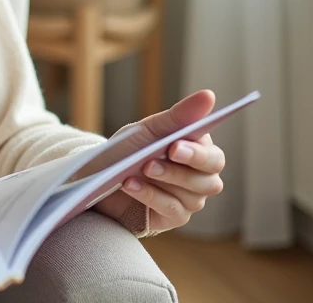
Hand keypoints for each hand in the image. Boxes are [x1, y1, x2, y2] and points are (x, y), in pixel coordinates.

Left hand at [94, 90, 226, 232]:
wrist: (99, 177)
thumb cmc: (129, 149)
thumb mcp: (148, 130)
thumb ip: (178, 116)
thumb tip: (209, 95)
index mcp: (198, 153)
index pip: (213, 156)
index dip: (197, 152)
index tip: (174, 145)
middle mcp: (200, 178)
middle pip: (209, 180)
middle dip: (180, 170)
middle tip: (152, 160)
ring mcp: (189, 200)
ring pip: (192, 195)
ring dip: (163, 180)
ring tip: (138, 169)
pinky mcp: (174, 217)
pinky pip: (172, 209)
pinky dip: (150, 195)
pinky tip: (130, 185)